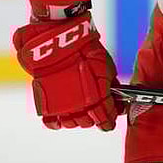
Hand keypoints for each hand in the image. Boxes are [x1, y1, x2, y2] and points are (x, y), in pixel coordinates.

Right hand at [13, 12, 123, 130]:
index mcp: (96, 98)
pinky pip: (52, 121)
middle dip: (94, 117)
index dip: (109, 121)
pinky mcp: (46, 101)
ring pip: (72, 124)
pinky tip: (63, 115)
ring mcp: (61, 105)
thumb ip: (110, 86)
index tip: (110, 121)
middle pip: (89, 123)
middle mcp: (78, 106)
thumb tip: (117, 97)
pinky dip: (58, 122)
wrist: (59, 39)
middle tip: (96, 109)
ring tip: (80, 108)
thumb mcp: (106, 67)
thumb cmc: (86, 49)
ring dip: (78, 119)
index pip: (105, 120)